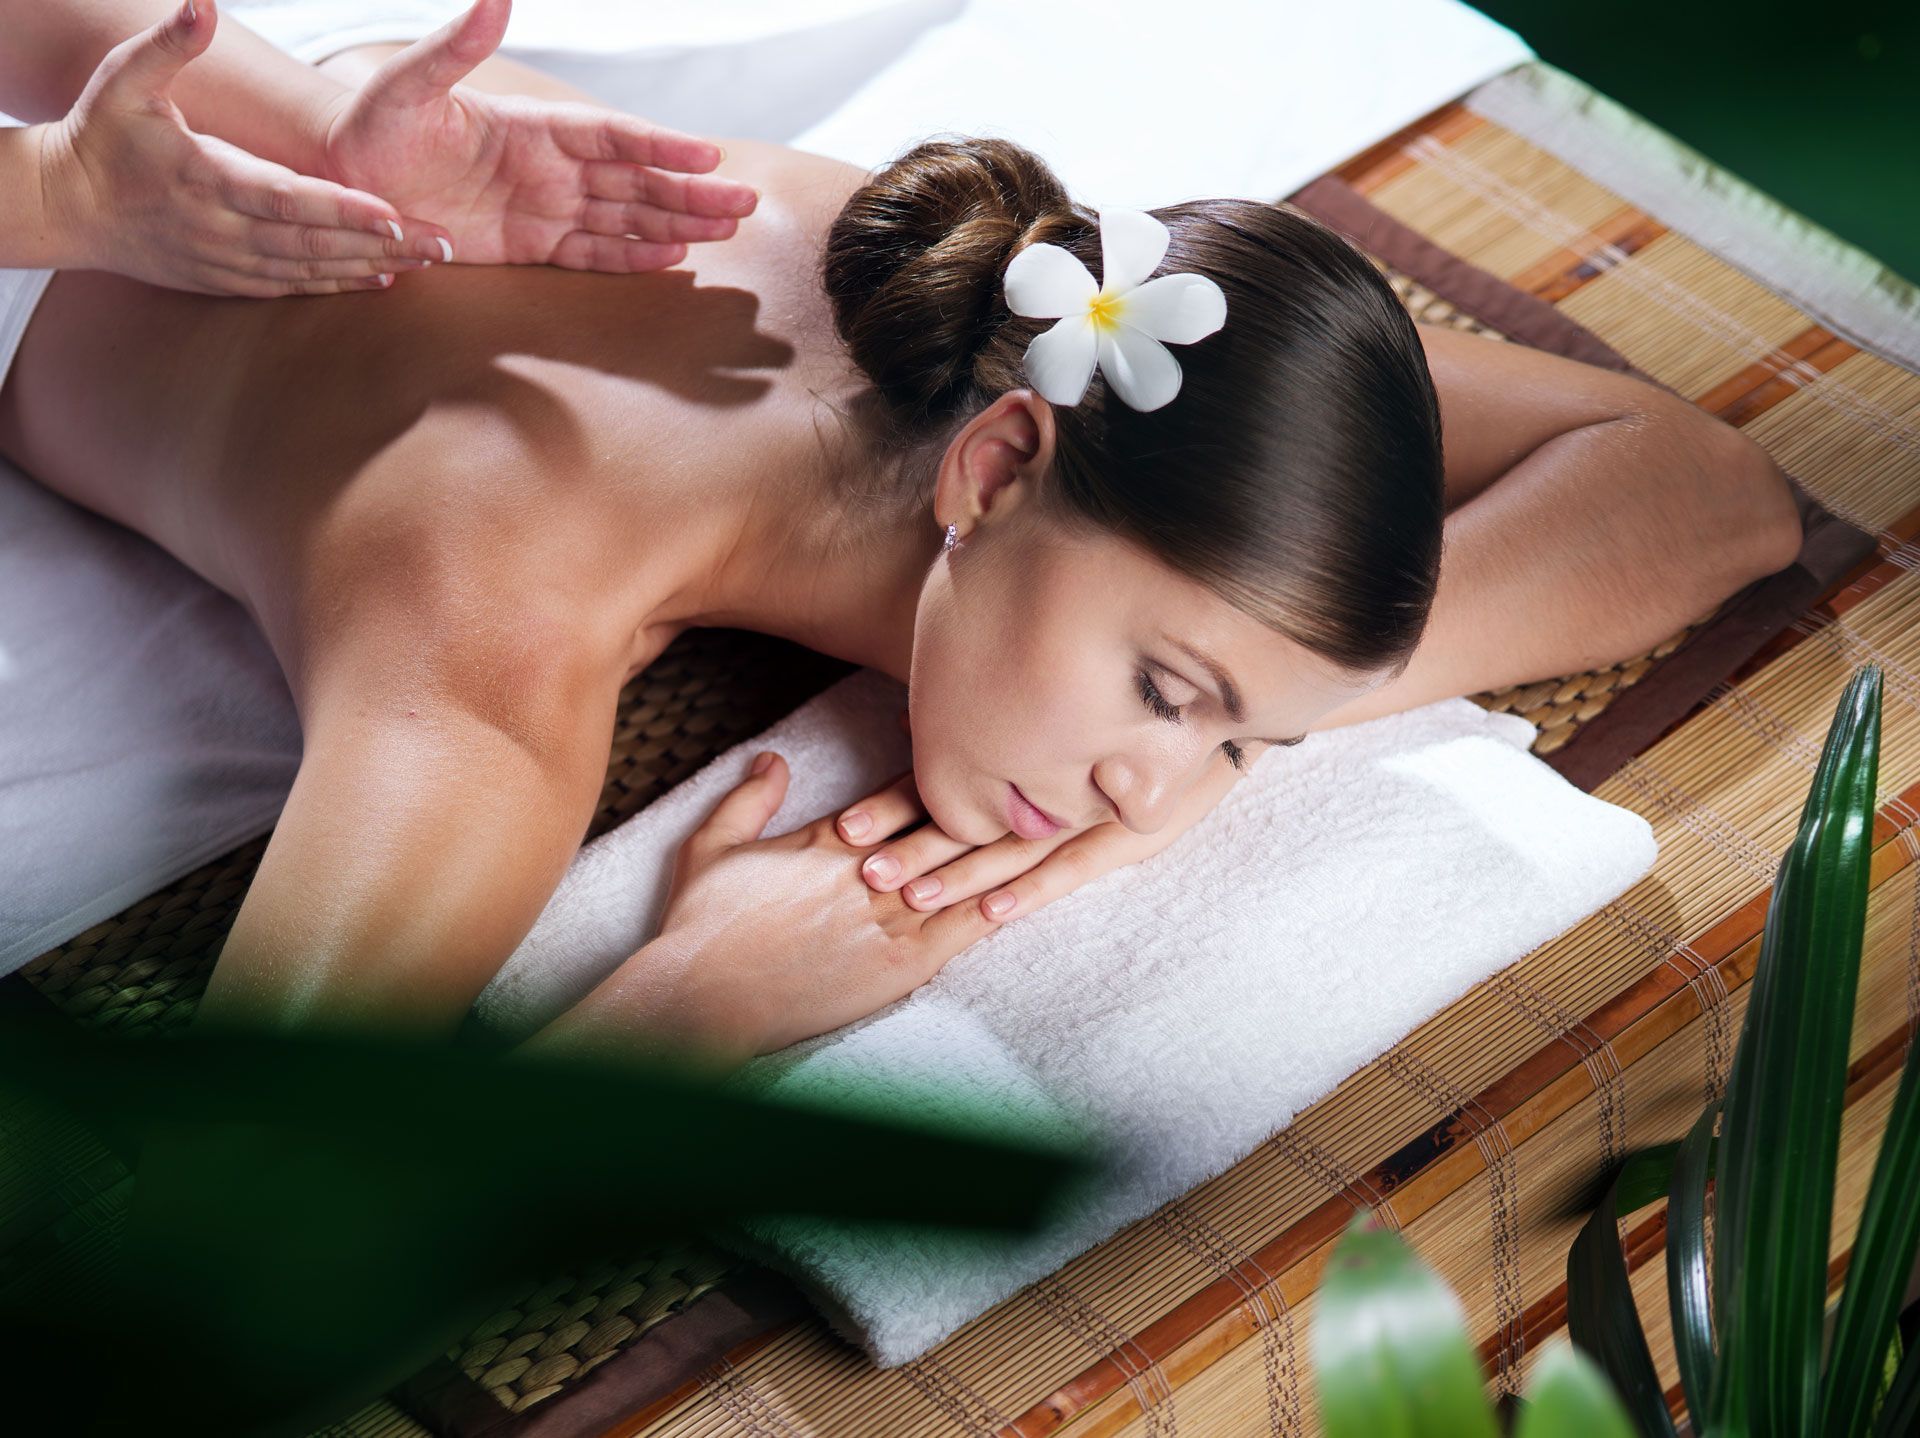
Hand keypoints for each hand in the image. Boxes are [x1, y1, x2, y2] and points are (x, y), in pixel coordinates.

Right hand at [36, 0, 446, 295]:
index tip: (393, 213)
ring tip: (426, 263)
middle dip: (380, 245)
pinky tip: (381, 280)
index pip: (286, 200)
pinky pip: (292, 289)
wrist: (64, 207)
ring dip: (369, 268)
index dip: (342, 209)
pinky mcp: (225, 281)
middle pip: (314, 243)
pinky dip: (337, 285)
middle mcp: (221, 229)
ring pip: (310, 271)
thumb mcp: (124, 81)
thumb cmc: (98, 136)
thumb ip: (170, 43)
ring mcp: (225, 261)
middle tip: (440, 243)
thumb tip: (202, 1)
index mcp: (205, 179)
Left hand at [317, 0, 760, 272]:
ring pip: (625, 218)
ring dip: (676, 224)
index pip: (612, 137)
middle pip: (635, 181)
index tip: (707, 154)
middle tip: (745, 203)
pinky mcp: (530, 244)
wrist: (345, 178)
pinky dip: (631, 257)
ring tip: (725, 232)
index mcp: (533, 126)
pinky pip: (590, 253)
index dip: (661, 146)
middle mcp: (549, 166)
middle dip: (691, 192)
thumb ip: (456, 46)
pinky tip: (672, 259)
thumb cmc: (374, 126)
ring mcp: (544, 206)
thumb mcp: (410, 84)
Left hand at [835, 707, 1247, 920]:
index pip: (944, 781)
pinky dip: (1032, 890)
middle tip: (862, 869)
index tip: (845, 826)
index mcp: (1020, 752)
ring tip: (913, 898)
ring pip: (1010, 850)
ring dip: (960, 878)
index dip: (893, 804)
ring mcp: (1087, 809)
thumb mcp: (1042, 704)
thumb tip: (901, 723)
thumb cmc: (1114, 703)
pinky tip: (993, 913)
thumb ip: (972, 713)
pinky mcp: (1127, 834)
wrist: (1207, 704)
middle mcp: (1047, 782)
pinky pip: (1072, 868)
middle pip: (967, 820)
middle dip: (913, 849)